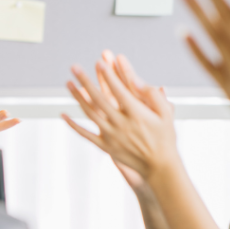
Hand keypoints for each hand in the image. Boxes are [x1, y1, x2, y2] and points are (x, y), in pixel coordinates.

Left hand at [62, 55, 179, 180]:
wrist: (159, 167)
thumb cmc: (165, 137)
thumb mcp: (166, 114)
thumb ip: (153, 96)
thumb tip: (136, 81)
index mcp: (137, 114)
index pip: (119, 90)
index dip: (109, 75)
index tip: (99, 61)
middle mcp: (122, 124)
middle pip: (99, 99)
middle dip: (86, 81)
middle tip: (74, 67)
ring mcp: (111, 135)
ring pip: (90, 113)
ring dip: (77, 98)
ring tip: (68, 83)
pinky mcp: (105, 146)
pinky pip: (86, 134)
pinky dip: (73, 125)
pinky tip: (63, 114)